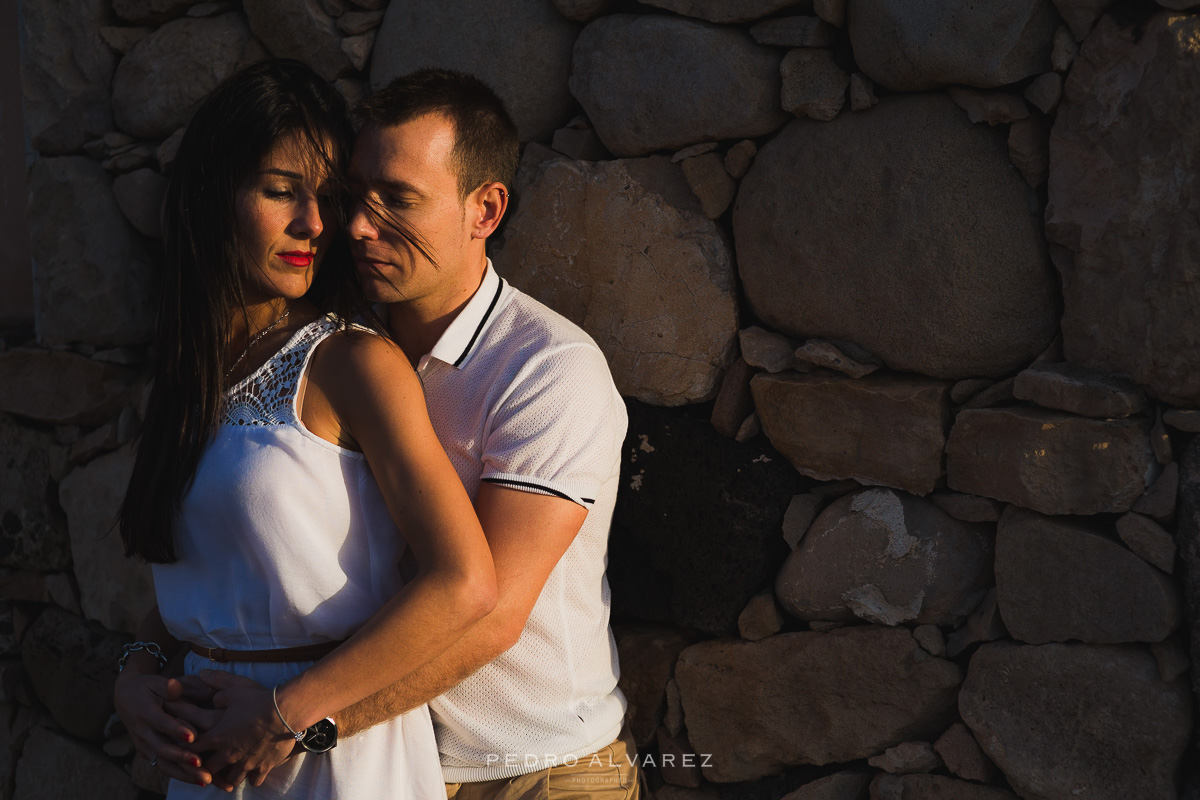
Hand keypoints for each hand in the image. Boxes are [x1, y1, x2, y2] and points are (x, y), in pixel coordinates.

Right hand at [114, 671, 211, 785]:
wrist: (125, 698)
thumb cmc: (148, 687)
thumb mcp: (157, 682)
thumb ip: (168, 686)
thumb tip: (176, 686)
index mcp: (145, 712)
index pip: (161, 722)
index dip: (175, 729)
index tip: (192, 736)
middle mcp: (143, 732)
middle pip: (162, 748)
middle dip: (182, 758)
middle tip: (202, 764)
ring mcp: (144, 745)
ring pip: (163, 763)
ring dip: (183, 773)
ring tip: (204, 779)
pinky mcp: (147, 753)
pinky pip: (163, 766)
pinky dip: (180, 774)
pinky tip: (198, 779)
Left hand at [190, 670, 297, 790]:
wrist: (285, 712)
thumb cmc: (257, 700)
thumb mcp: (233, 689)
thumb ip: (216, 687)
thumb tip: (204, 680)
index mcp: (217, 736)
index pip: (191, 747)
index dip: (187, 746)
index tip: (187, 745)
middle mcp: (228, 754)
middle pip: (208, 768)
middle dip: (206, 766)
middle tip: (208, 761)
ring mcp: (246, 763)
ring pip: (231, 779)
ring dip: (229, 774)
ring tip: (231, 769)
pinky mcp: (262, 767)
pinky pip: (254, 781)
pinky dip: (252, 778)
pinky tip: (252, 772)